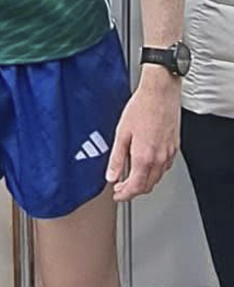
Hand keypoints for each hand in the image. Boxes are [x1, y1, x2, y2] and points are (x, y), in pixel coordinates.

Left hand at [106, 68, 180, 201]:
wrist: (161, 92)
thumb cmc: (142, 107)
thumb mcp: (122, 133)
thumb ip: (116, 158)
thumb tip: (111, 175)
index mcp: (144, 157)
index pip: (135, 187)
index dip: (124, 195)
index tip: (117, 194)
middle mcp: (159, 158)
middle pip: (147, 186)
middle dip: (133, 191)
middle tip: (121, 187)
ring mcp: (169, 153)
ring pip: (157, 178)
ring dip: (144, 182)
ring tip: (131, 176)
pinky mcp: (175, 147)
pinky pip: (165, 167)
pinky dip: (154, 172)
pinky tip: (146, 164)